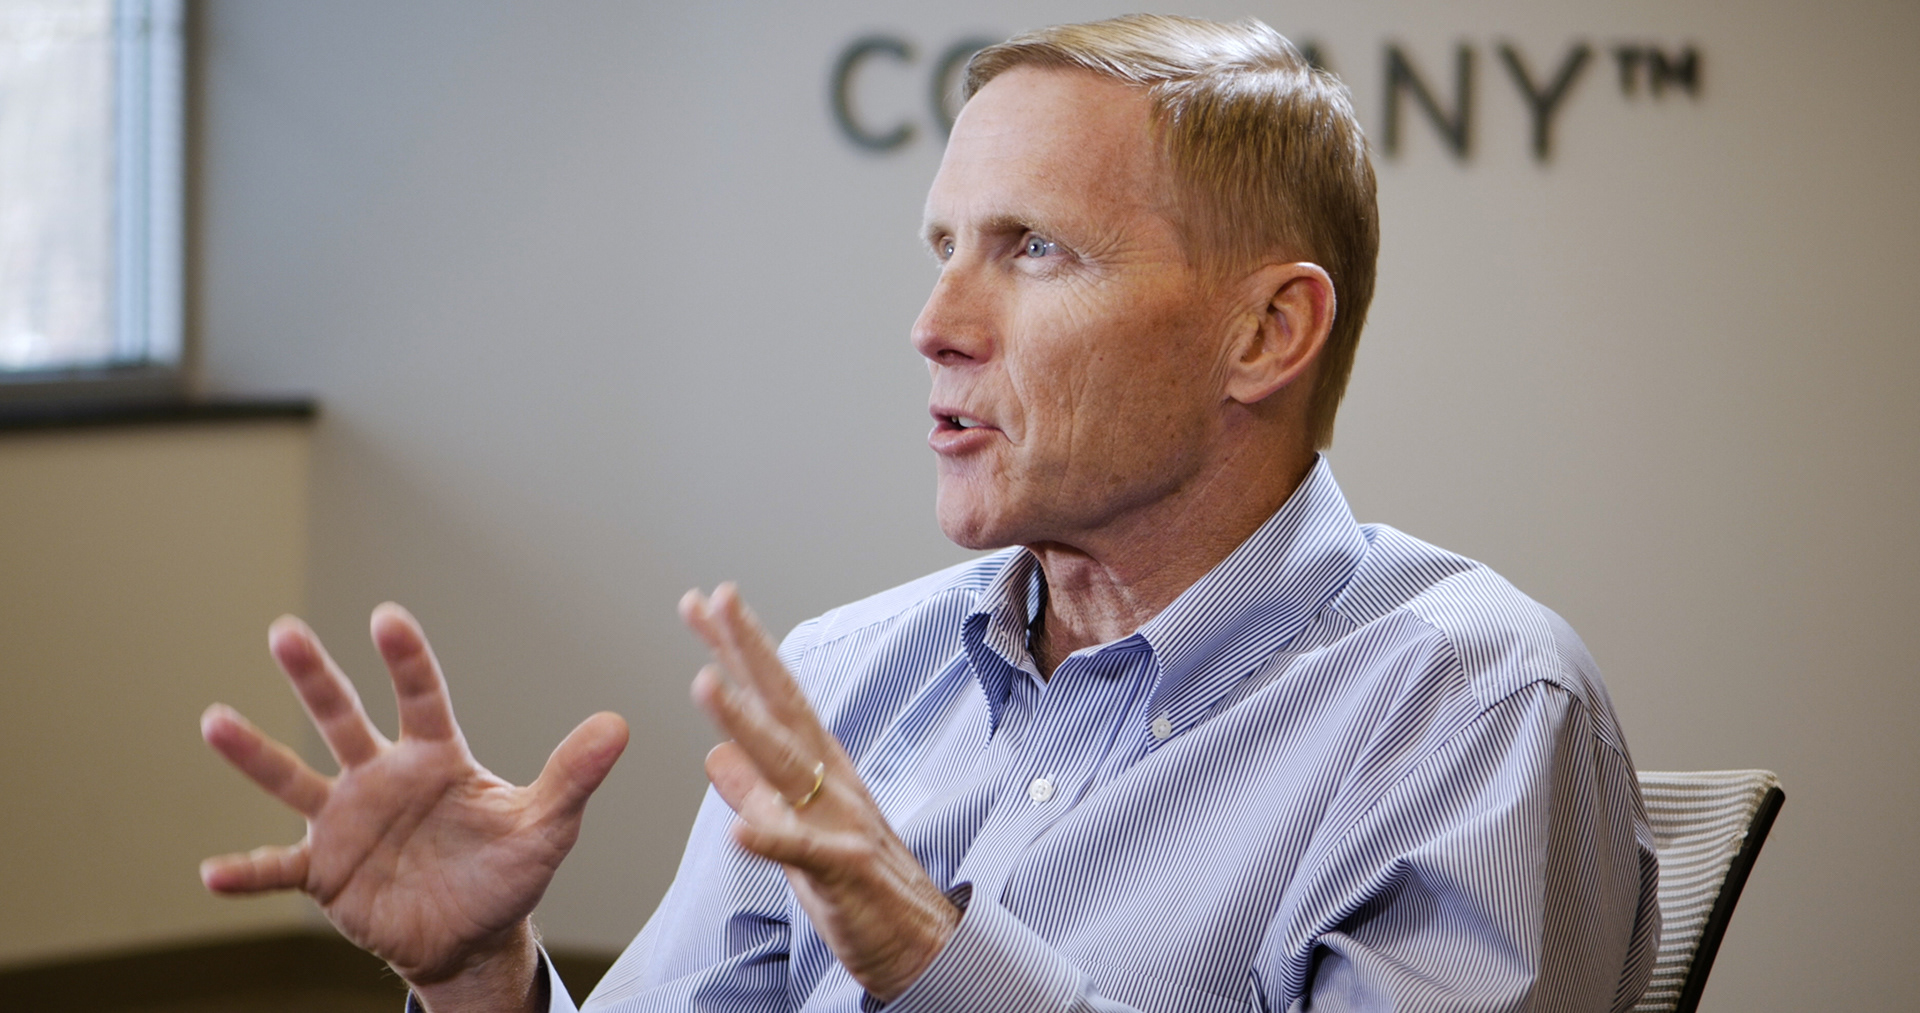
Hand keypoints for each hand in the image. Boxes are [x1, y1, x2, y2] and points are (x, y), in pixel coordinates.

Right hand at [200, 604, 628, 1010]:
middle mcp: (382, 778)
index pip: (421, 698)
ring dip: (255, 754)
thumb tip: (619, 725)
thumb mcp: (547, 826)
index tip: (386, 619)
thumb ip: (574, 776)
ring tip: (213, 721)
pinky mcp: (325, 873)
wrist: (472, 938)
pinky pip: (279, 871)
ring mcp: (347, 822)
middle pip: (343, 719)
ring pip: (295, 779)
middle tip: (284, 630)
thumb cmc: (508, 872)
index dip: (405, 660)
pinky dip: (246, 873)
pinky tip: (211, 874)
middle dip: (315, 677)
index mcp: (436, 758)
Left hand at [681, 585, 960, 1002]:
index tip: (703, 602)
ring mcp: (841, 823)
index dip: (738, 649)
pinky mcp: (845, 872)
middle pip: (784, 706)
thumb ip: (757, 792)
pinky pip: (804, 854)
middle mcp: (832, 782)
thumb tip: (714, 755)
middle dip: (747, 650)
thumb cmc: (861, 886)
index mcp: (821, 769)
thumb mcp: (798, 832)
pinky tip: (737, 831)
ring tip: (704, 684)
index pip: (773, 696)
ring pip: (788, 765)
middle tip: (714, 598)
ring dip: (745, 724)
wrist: (924, 946)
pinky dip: (772, 838)